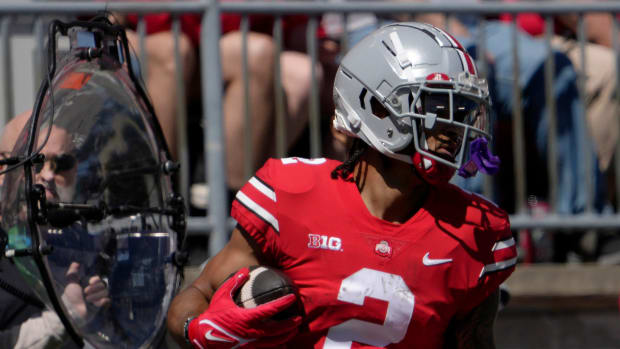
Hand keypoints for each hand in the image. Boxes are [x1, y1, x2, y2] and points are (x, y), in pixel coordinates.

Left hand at [63, 262, 109, 319]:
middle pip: (103, 285)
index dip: (96, 279)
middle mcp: (95, 291)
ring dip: (95, 295)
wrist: (71, 310)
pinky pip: (107, 300)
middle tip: (85, 292)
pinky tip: (94, 304)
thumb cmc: (70, 297)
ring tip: (87, 300)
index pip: (99, 279)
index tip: (90, 282)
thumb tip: (75, 263)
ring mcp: (98, 299)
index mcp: (89, 286)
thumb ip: (73, 273)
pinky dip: (101, 301)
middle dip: (95, 288)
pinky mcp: (101, 306)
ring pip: (105, 292)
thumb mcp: (71, 283)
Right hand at [187, 267, 301, 347]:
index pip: (271, 309)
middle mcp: (251, 332)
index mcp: (247, 317)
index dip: (284, 303)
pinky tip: (282, 344)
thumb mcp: (222, 296)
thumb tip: (244, 271)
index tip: (292, 298)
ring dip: (286, 336)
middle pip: (278, 329)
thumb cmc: (212, 315)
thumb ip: (234, 282)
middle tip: (299, 318)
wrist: (201, 337)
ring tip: (293, 330)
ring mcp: (250, 343)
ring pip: (275, 342)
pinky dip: (276, 346)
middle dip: (291, 324)